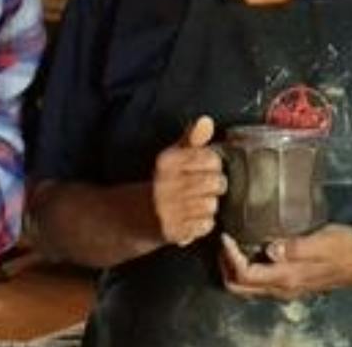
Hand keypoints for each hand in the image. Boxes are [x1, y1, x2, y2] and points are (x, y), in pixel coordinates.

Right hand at [151, 116, 223, 247]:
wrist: (136, 216)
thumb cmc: (163, 182)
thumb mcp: (173, 156)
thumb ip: (192, 139)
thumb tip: (206, 121)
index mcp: (167, 162)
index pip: (211, 159)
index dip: (214, 165)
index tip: (206, 168)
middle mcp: (165, 184)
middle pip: (216, 183)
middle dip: (215, 186)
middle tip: (205, 188)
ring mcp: (168, 210)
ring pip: (212, 205)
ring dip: (209, 206)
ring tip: (197, 203)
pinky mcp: (173, 231)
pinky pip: (206, 225)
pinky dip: (203, 223)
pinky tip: (193, 218)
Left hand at [218, 225, 351, 299]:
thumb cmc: (346, 249)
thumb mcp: (323, 241)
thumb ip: (296, 247)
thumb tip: (270, 249)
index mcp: (286, 278)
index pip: (244, 274)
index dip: (229, 256)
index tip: (226, 235)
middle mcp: (282, 289)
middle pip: (239, 287)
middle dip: (225, 265)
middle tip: (224, 241)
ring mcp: (287, 290)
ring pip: (247, 289)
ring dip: (234, 269)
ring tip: (233, 244)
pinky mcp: (292, 285)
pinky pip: (259, 284)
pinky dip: (247, 270)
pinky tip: (253, 250)